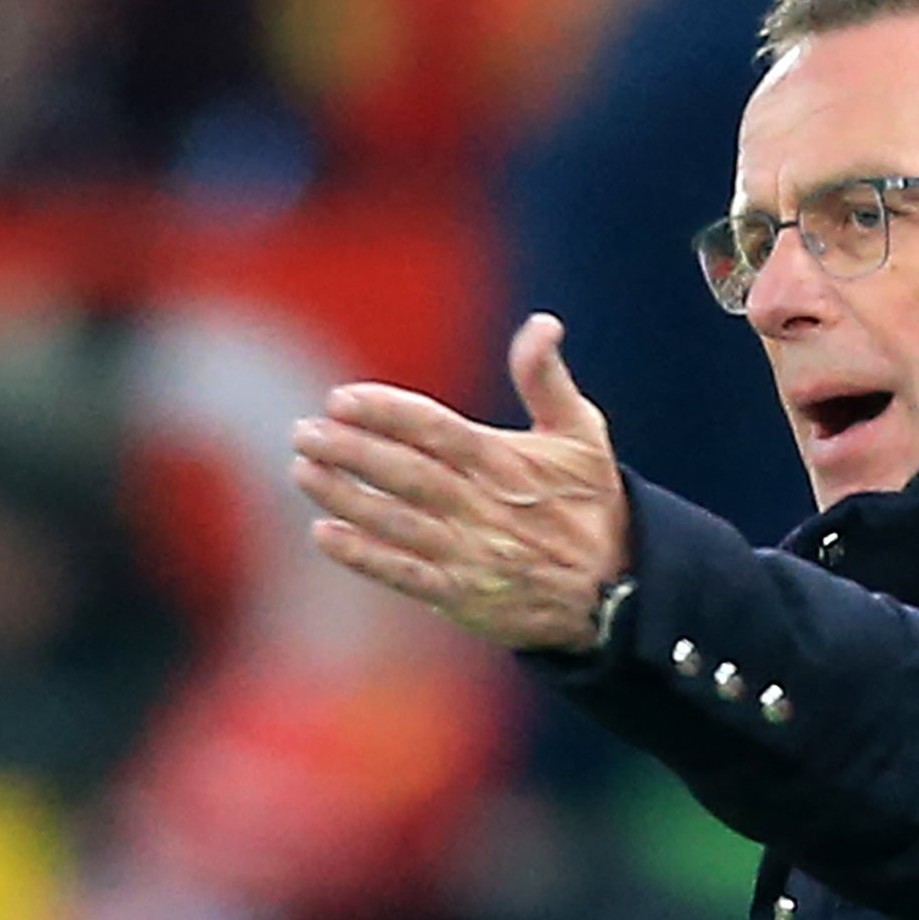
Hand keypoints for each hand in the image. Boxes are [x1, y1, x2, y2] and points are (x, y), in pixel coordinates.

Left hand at [288, 313, 629, 650]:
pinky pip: (404, 574)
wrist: (615, 593)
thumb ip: (547, 379)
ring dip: (344, 497)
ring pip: (395, 521)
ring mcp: (468, 554)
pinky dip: (364, 556)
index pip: (434, 428)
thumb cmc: (591, 504)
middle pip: (405, 473)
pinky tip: (324, 534)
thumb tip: (542, 323)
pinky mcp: (460, 596)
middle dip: (350, 451)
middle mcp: (481, 507)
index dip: (385, 413)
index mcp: (505, 462)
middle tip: (304, 431)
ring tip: (303, 470)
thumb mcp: (582, 434)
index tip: (340, 398)